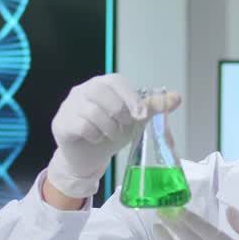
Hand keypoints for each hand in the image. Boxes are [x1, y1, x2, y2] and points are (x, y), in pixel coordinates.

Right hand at [46, 74, 179, 199]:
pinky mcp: (62, 123)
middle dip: (119, 112)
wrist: (88, 157)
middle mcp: (83, 90)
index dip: (130, 97)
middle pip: (101, 91)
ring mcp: (69, 106)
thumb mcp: (133, 121)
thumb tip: (177, 97)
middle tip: (124, 127)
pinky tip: (96, 139)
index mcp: (102, 85)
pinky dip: (94, 135)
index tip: (140, 115)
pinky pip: (81, 125)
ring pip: (92, 110)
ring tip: (111, 135)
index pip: (116, 81)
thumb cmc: (109, 134)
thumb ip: (151, 108)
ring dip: (108, 127)